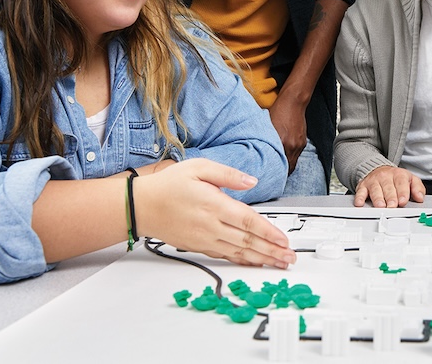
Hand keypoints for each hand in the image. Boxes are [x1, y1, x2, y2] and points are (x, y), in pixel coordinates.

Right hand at [135, 158, 296, 268]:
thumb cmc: (168, 185)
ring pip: (238, 252)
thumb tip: (251, 181)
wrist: (142, 206)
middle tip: (289, 257)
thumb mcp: (198, 167)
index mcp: (214, 205)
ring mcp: (205, 239)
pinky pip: (225, 256)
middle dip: (271, 251)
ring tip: (278, 264)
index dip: (269, 232)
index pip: (248, 221)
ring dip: (260, 259)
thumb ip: (228, 174)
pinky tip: (253, 262)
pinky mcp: (199, 246)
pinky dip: (242, 261)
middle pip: (248, 241)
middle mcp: (211, 225)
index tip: (283, 240)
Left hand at [267, 93, 307, 173]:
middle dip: (282, 173)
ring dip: (286, 165)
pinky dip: (290, 157)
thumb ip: (265, 140)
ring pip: (293, 162)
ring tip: (278, 168)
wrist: (293, 101)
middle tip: (273, 178)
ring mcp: (299, 144)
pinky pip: (296, 154)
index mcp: (283, 142)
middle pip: (289, 167)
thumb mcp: (267, 126)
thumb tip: (258, 151)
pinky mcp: (302, 141)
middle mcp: (293, 145)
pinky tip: (283, 155)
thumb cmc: (278, 111)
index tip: (269, 178)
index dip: (275, 174)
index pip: (281, 166)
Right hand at [354, 166, 425, 207]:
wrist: (378, 169)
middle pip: (388, 187)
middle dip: (391, 197)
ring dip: (378, 198)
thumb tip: (420, 197)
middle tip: (392, 206)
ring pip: (375, 190)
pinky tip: (360, 203)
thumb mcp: (410, 180)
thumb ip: (417, 188)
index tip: (403, 201)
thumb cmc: (395, 178)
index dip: (402, 192)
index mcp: (398, 175)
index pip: (401, 183)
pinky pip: (361, 191)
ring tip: (380, 206)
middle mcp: (385, 177)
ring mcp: (374, 181)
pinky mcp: (363, 186)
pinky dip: (359, 197)